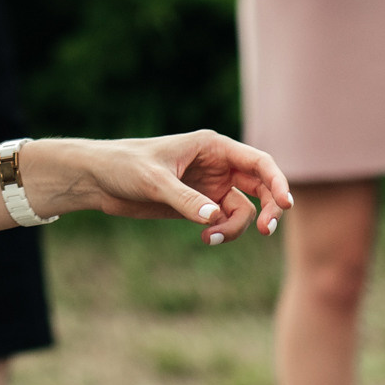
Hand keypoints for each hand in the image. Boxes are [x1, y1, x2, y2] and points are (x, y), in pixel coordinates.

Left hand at [24, 131, 292, 243]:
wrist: (98, 180)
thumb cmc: (123, 167)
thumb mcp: (153, 181)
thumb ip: (185, 200)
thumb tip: (214, 218)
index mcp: (212, 146)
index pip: (258, 162)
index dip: (277, 181)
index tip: (286, 204)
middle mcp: (217, 165)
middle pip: (260, 187)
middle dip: (268, 209)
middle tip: (266, 231)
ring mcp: (209, 186)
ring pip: (243, 209)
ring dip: (236, 227)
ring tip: (211, 238)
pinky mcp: (198, 205)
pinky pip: (225, 221)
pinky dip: (223, 231)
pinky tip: (206, 237)